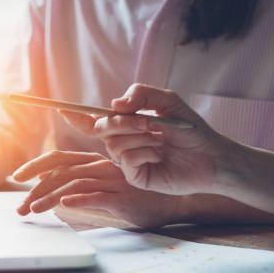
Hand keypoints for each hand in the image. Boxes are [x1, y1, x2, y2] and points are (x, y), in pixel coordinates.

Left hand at [12, 150, 179, 227]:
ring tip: (33, 210)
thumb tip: (46, 184)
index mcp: (93, 162)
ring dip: (50, 197)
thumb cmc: (132, 195)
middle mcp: (100, 167)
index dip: (35, 165)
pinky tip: (63, 206)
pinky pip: (97, 196)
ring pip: (74, 184)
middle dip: (36, 188)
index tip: (17, 178)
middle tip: (20, 205)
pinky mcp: (122, 197)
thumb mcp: (102, 186)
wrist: (169, 202)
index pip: (58, 159)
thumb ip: (77, 182)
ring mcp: (112, 181)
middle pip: (61, 171)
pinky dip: (79, 200)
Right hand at [60, 84, 225, 195]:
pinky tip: (159, 156)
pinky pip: (126, 160)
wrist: (212, 155)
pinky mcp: (135, 177)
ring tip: (161, 141)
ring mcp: (128, 162)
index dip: (78, 116)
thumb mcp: (167, 101)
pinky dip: (144, 153)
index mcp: (128, 125)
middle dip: (122, 123)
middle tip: (149, 123)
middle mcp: (124, 143)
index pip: (96, 121)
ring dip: (140, 137)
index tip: (62, 109)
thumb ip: (141, 94)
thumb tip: (114, 105)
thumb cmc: (191, 130)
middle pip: (101, 129)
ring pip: (114, 144)